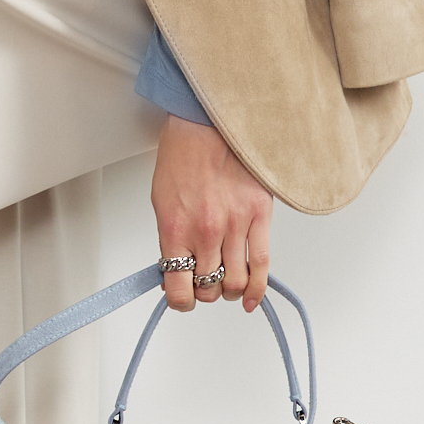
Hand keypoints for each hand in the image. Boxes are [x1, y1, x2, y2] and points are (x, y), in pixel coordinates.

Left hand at [151, 116, 273, 314]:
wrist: (207, 123)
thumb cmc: (183, 156)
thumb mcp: (161, 202)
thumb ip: (169, 240)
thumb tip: (174, 270)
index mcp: (175, 229)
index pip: (178, 288)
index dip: (181, 300)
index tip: (183, 297)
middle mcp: (206, 232)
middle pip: (209, 289)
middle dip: (206, 291)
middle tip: (205, 281)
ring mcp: (235, 225)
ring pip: (236, 282)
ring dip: (230, 290)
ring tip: (226, 281)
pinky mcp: (259, 216)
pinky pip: (262, 264)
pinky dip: (257, 289)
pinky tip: (252, 299)